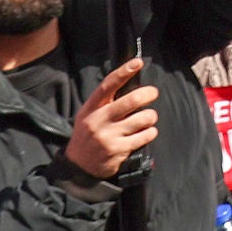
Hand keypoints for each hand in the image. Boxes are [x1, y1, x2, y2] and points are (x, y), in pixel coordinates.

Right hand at [65, 58, 160, 181]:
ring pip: (143, 118)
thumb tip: (130, 84)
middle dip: (148, 94)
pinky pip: (145, 136)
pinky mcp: (119, 150)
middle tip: (153, 93)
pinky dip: (150, 132)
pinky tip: (146, 133)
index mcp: (91, 108)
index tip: (137, 63)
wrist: (79, 167)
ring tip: (148, 118)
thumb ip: (105, 102)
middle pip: (131, 101)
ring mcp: (108, 136)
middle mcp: (98, 120)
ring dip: (151, 116)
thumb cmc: (89, 136)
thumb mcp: (89, 115)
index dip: (123, 72)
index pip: (107, 86)